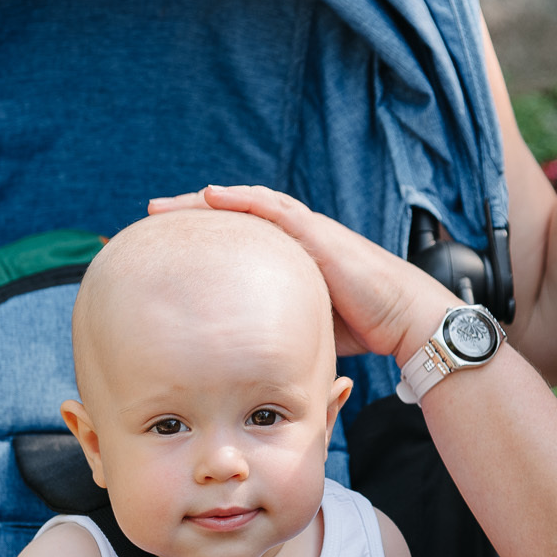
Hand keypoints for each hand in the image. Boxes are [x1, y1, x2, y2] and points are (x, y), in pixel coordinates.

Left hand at [145, 185, 455, 364]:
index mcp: (289, 257)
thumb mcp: (305, 324)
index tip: (164, 244)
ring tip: (167, 206)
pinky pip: (275, 210)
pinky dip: (243, 200)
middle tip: (152, 215)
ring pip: (247, 205)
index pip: (237, 238)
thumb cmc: (363, 327)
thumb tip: (238, 360)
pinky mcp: (318, 234)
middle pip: (234, 216)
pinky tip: (213, 196)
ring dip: (205, 202)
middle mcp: (294, 238)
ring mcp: (306, 232)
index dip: (202, 236)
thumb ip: (273, 329)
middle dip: (191, 214)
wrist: (404, 319)